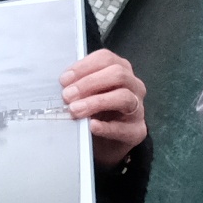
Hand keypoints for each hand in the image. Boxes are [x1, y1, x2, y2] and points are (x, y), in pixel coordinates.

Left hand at [61, 50, 147, 166]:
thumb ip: (79, 86)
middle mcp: (134, 85)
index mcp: (121, 70)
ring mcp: (139, 108)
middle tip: (68, 95)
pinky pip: (124, 127)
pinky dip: (106, 127)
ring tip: (75, 110)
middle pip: (118, 74)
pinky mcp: (137, 131)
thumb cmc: (95, 113)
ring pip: (124, 97)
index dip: (84, 67)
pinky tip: (92, 126)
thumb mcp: (87, 95)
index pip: (106, 59)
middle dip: (89, 83)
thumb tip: (63, 84)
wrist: (104, 144)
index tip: (64, 80)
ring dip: (96, 102)